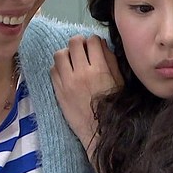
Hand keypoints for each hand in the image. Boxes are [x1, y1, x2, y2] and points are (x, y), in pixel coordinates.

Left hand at [51, 35, 121, 151]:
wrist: (98, 132)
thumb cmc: (112, 107)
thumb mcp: (119, 83)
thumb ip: (111, 62)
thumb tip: (102, 45)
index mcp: (99, 69)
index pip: (93, 41)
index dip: (95, 42)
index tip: (95, 47)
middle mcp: (81, 72)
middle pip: (74, 42)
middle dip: (79, 42)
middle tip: (82, 50)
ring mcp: (67, 81)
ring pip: (59, 53)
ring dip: (66, 53)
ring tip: (72, 60)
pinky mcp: (57, 91)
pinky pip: (52, 69)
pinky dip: (58, 67)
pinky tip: (66, 73)